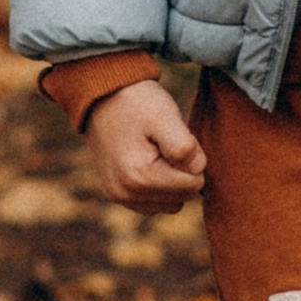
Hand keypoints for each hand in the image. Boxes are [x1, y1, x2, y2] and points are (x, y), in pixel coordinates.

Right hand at [86, 78, 207, 209]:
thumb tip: (198, 170)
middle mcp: (126, 193)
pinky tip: (148, 162)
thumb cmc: (137, 103)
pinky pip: (153, 204)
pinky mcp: (116, 195)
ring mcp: (119, 196)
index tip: (176, 137)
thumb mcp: (164, 116)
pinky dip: (158, 187)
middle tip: (166, 143)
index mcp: (140, 176)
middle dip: (182, 171)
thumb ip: (184, 147)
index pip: (194, 184)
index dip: (193, 158)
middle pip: (183, 196)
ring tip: (157, 151)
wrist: (102, 96)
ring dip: (171, 181)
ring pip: (170, 203)